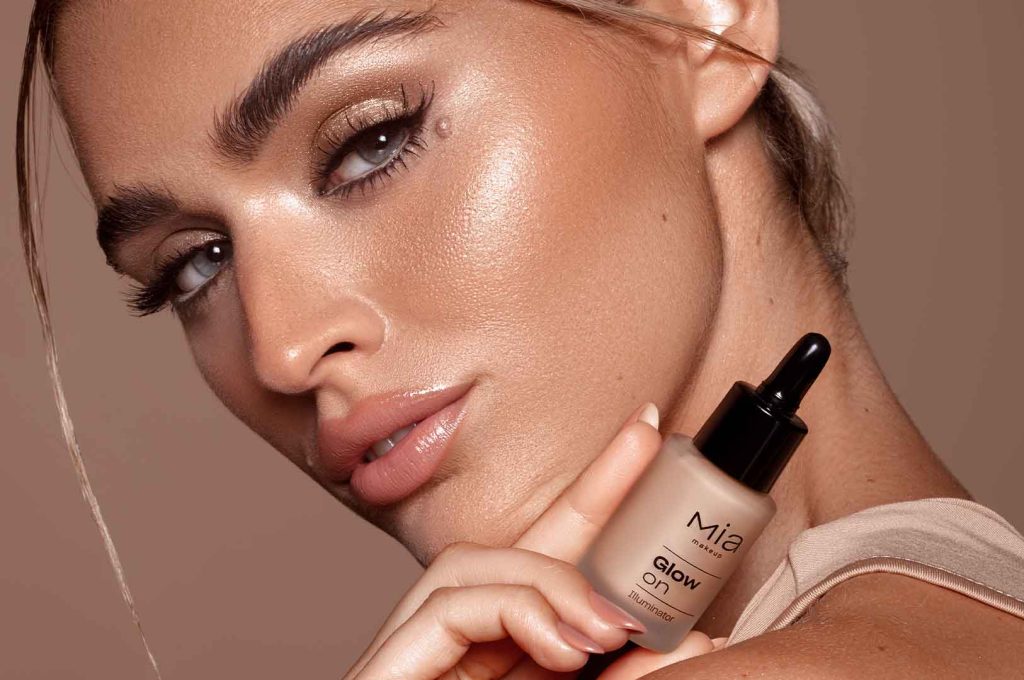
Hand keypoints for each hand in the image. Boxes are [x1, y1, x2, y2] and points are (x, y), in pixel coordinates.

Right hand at [342, 402, 723, 678]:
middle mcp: (457, 653)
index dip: (599, 496)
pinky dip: (517, 608)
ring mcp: (413, 659)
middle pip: (512, 548)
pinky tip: (565, 645)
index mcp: (506, 667)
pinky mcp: (386, 673)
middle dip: (588, 495)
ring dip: (553, 581)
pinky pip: (448, 605)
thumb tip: (695, 647)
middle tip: (652, 444)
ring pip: (471, 565)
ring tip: (607, 629)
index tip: (652, 436)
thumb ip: (616, 677)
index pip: (552, 566)